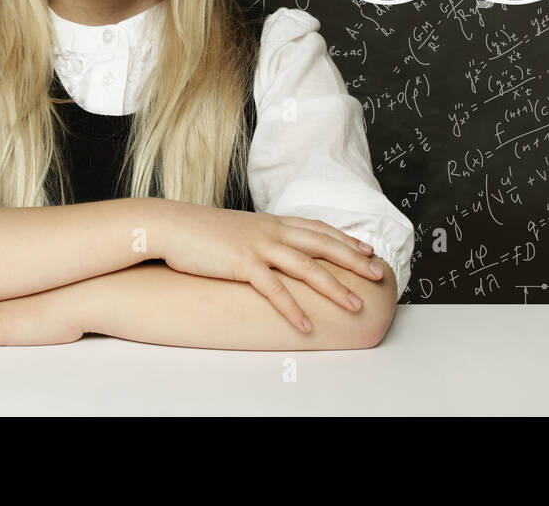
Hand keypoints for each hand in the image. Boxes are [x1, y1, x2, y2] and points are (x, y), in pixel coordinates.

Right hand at [158, 205, 386, 332]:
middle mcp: (272, 231)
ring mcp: (259, 246)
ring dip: (334, 288)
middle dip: (354, 260)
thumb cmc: (202, 232)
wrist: (170, 225)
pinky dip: (293, 309)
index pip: (319, 229)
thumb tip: (276, 251)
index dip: (346, 239)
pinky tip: (307, 326)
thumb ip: (262, 238)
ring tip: (355, 305)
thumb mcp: (240, 230)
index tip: (368, 250)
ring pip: (307, 268)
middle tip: (377, 275)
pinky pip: (274, 290)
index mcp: (273, 222)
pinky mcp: (242, 264)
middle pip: (323, 245)